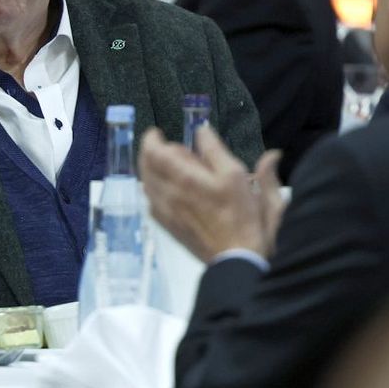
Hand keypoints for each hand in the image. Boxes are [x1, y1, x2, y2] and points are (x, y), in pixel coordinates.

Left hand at [139, 125, 283, 262]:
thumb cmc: (242, 217)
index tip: (156, 133)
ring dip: (152, 169)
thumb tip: (203, 130)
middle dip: (153, 152)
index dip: (151, 139)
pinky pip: (151, 201)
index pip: (154, 152)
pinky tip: (169, 189)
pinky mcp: (168, 225)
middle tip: (172, 150)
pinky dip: (154, 189)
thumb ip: (216, 150)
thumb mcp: (236, 176)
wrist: (236, 257)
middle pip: (146, 165)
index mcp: (185, 178)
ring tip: (170, 167)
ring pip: (147, 182)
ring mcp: (166, 211)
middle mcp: (169, 193)